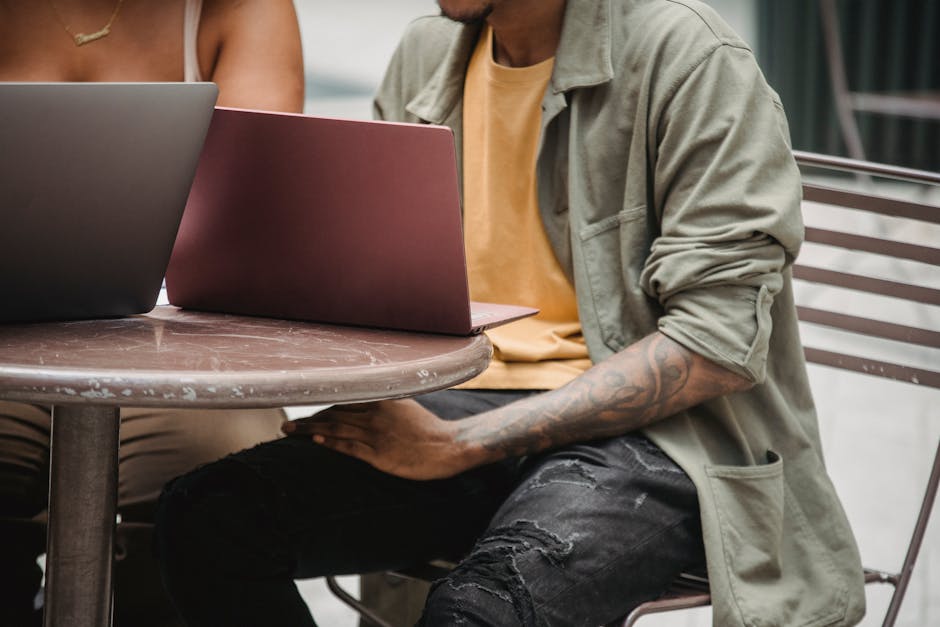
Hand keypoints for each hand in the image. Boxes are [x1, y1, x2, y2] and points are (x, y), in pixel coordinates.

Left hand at [282, 399, 473, 479]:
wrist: (449, 447)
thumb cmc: (429, 430)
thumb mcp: (406, 408)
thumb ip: (385, 405)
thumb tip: (368, 405)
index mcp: (382, 401)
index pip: (344, 401)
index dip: (322, 407)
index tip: (305, 411)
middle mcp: (375, 415)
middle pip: (333, 414)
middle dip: (307, 419)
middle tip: (287, 425)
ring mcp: (375, 435)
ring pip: (335, 428)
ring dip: (309, 430)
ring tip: (289, 432)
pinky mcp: (378, 455)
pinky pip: (348, 447)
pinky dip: (329, 442)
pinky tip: (315, 440)